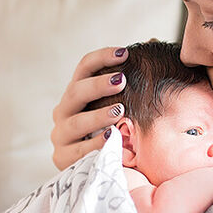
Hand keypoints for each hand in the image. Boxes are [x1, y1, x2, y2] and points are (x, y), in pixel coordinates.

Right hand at [50, 47, 128, 169]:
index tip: (125, 52)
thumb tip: (152, 42)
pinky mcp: (62, 158)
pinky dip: (96, 144)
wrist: (100, 169)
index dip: (102, 58)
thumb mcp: (122, 104)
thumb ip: (132, 78)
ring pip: (76, 121)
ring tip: (119, 111)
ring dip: (98, 115)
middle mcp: (63, 111)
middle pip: (75, 92)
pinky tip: (111, 139)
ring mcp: (61, 135)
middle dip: (98, 85)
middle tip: (122, 81)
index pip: (84, 68)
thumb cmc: (115, 129)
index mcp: (76, 94)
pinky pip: (78, 151)